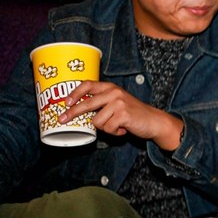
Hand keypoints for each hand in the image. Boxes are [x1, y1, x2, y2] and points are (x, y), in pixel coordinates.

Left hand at [59, 80, 183, 150]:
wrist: (154, 121)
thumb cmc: (134, 114)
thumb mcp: (118, 102)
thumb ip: (102, 102)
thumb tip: (79, 110)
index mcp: (111, 88)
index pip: (88, 85)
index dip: (75, 93)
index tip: (66, 102)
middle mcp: (114, 93)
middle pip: (86, 103)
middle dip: (72, 113)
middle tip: (62, 120)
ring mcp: (119, 103)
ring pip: (96, 121)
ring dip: (105, 128)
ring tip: (117, 126)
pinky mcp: (123, 115)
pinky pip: (107, 128)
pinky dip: (114, 132)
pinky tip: (123, 129)